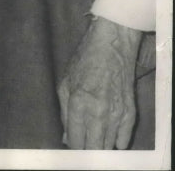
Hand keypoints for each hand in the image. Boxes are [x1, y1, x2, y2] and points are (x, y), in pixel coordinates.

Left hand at [57, 16, 141, 148]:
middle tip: (81, 144)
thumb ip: (64, 112)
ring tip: (92, 140)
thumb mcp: (65, 82)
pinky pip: (123, 140)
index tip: (70, 146)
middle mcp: (98, 113)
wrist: (112, 45)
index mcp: (79, 103)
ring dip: (99, 146)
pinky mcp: (130, 114)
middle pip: (93, 148)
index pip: (75, 141)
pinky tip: (108, 137)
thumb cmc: (85, 60)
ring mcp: (116, 115)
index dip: (72, 147)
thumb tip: (67, 137)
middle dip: (85, 150)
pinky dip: (114, 142)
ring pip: (107, 147)